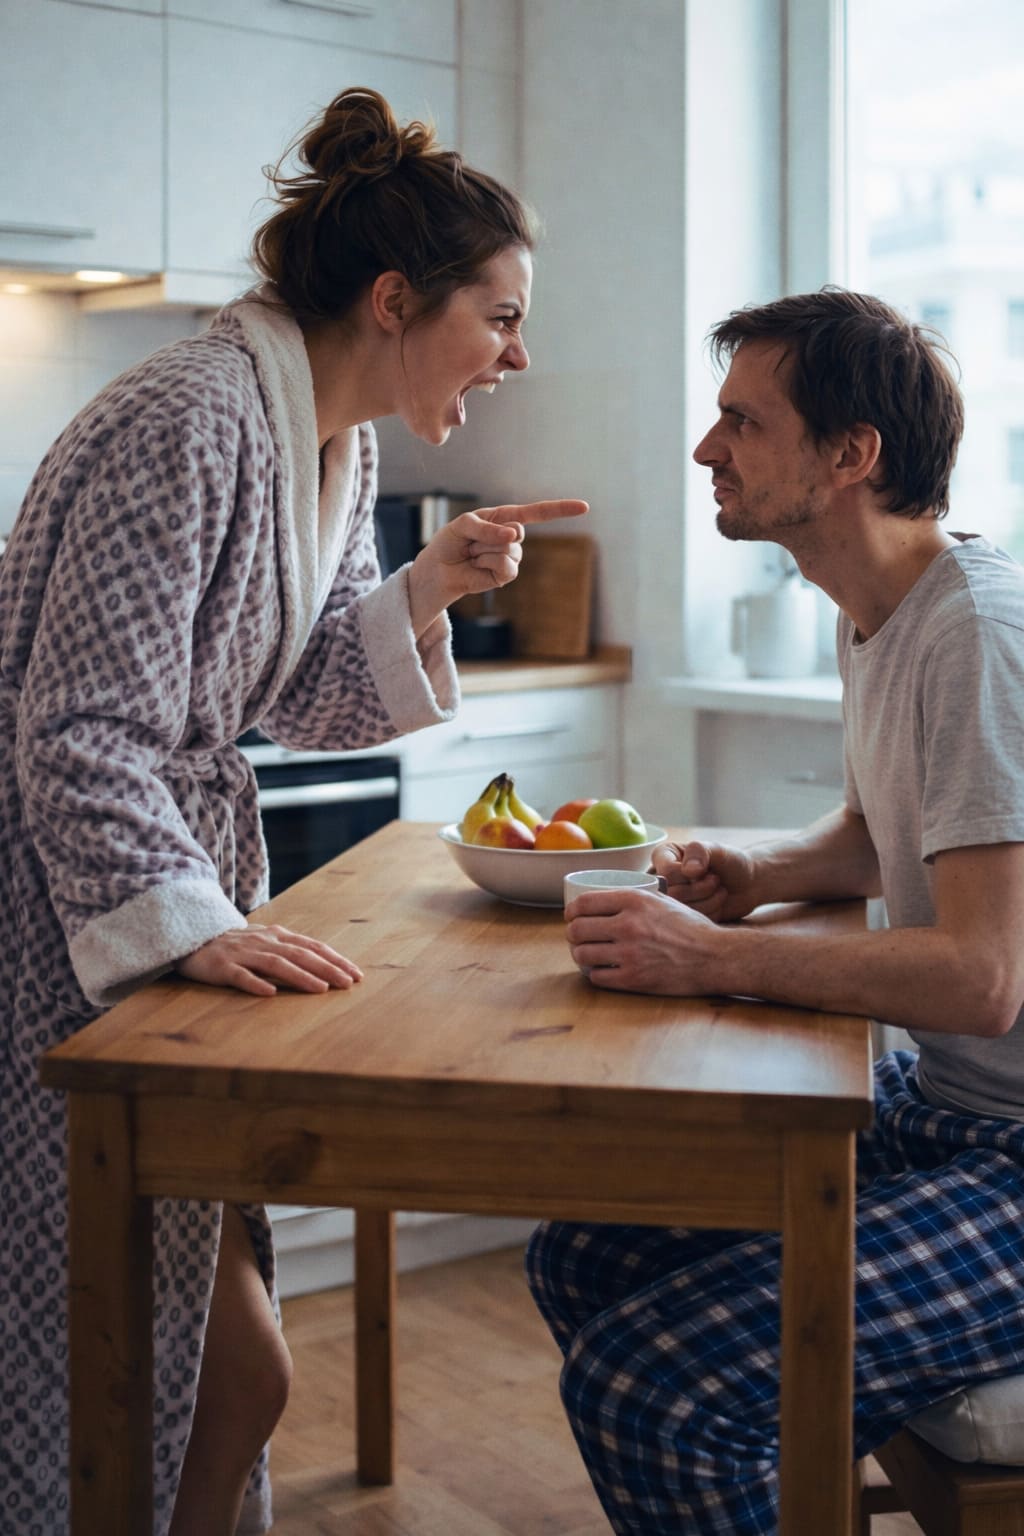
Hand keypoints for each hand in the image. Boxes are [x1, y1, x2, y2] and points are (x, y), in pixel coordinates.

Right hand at [175, 924, 362, 995]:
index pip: (312, 946)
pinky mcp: (222, 967)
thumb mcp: (265, 942)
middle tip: (348, 983)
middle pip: (300, 954)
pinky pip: (241, 975)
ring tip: (321, 989)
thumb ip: (290, 950)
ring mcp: (243, 953)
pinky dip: (256, 983)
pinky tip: (270, 993)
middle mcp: (263, 942)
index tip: (356, 974)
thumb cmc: (236, 944)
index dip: (335, 960)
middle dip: (327, 969)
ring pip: (276, 964)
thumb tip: (325, 966)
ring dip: (300, 976)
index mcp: (276, 936)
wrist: (193, 936)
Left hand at [408, 499, 587, 634]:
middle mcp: (511, 537)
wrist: (437, 571)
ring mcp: (511, 557)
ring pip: (509, 549)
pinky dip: (488, 564)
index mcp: (504, 518)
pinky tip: (476, 566)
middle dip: (487, 535)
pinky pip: (507, 565)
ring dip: (484, 551)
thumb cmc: (449, 543)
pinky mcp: (505, 576)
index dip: (560, 510)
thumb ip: (486, 527)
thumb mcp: (462, 525)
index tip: (584, 507)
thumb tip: (512, 535)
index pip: (537, 512)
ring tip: (472, 555)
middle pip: (516, 531)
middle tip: (470, 543)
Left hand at [564, 887, 718, 994]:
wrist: (714, 957)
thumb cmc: (691, 928)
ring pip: (581, 954)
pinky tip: (602, 971)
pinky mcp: (633, 979)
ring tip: (587, 955)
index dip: (571, 911)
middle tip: (577, 937)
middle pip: (577, 929)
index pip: (584, 903)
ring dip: (580, 955)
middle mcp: (628, 925)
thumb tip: (604, 900)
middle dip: (572, 934)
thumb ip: (634, 899)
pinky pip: (596, 977)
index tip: (571, 916)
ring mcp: (629, 954)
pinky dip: (595, 974)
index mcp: (634, 900)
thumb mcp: (663, 900)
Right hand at [651, 839, 757, 922]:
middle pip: (672, 894)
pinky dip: (711, 913)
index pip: (666, 872)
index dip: (688, 875)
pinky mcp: (682, 916)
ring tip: (719, 890)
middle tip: (716, 880)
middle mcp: (662, 877)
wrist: (747, 883)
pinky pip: (691, 922)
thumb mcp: (717, 849)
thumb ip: (700, 851)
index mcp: (664, 856)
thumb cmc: (730, 861)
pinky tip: (717, 903)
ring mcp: (671, 898)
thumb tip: (689, 871)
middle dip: (701, 889)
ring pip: (681, 910)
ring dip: (708, 901)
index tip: (705, 870)